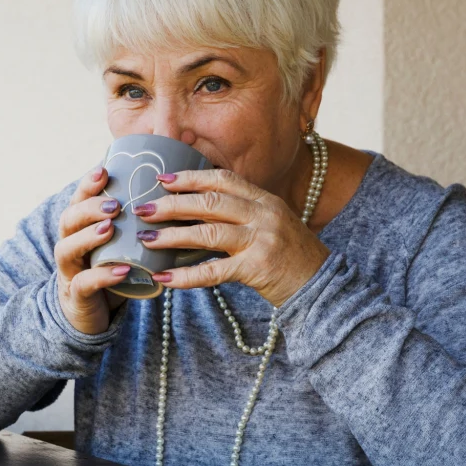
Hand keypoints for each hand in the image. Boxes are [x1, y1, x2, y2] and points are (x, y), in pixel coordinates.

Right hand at [54, 166, 130, 334]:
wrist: (90, 315)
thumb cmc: (109, 271)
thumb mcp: (119, 245)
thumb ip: (133, 223)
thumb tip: (170, 194)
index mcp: (79, 229)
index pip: (77, 201)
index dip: (87, 185)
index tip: (104, 170)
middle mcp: (69, 246)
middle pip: (68, 220)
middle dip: (89, 209)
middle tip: (115, 205)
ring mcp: (70, 272)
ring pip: (67, 249)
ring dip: (88, 236)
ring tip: (110, 228)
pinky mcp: (77, 297)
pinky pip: (84, 284)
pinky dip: (101, 276)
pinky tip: (122, 270)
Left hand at [135, 168, 330, 307]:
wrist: (322, 287)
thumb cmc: (290, 257)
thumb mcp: (271, 224)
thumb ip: (241, 214)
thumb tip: (197, 210)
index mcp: (265, 199)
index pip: (223, 180)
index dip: (190, 178)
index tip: (162, 179)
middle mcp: (264, 214)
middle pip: (209, 202)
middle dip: (172, 204)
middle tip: (143, 208)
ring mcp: (262, 240)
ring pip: (208, 232)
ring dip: (172, 235)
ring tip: (147, 239)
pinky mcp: (258, 268)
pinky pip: (213, 271)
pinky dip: (185, 276)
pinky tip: (164, 278)